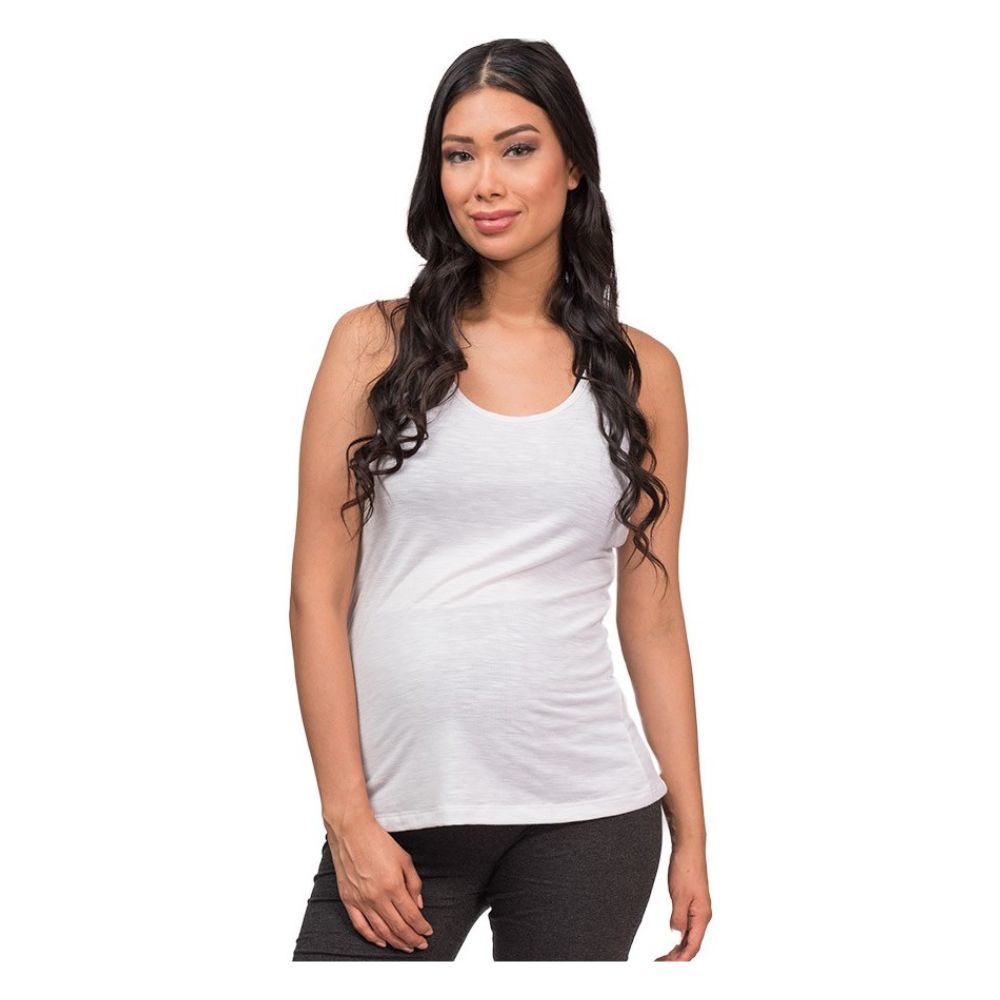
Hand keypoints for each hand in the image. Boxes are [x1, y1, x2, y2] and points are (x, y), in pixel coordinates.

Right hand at [325, 814, 434, 952]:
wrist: (351, 832)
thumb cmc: (377, 841)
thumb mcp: (404, 858)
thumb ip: (414, 883)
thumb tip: (419, 905)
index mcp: (393, 885)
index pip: (411, 915)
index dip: (421, 927)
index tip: (427, 932)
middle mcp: (377, 896)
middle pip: (398, 927)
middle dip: (411, 939)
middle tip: (420, 945)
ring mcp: (361, 900)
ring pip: (381, 930)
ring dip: (395, 942)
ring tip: (405, 947)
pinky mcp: (348, 900)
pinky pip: (360, 926)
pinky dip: (372, 937)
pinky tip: (382, 941)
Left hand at [655, 842, 711, 960]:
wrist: (688, 849)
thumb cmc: (687, 867)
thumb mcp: (679, 896)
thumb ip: (678, 919)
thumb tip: (677, 938)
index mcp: (702, 916)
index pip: (693, 946)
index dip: (680, 959)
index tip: (666, 965)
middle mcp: (703, 915)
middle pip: (692, 945)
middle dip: (678, 957)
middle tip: (661, 964)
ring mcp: (698, 910)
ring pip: (690, 937)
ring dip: (678, 949)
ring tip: (664, 957)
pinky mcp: (692, 904)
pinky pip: (687, 927)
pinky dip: (679, 937)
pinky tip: (672, 941)